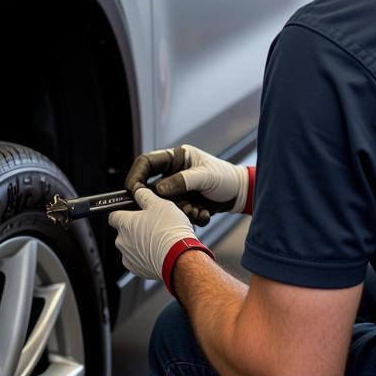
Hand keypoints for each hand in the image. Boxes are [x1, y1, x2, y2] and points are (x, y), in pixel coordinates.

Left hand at [108, 186, 196, 282]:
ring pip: (131, 246)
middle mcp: (122, 241)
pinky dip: (146, 256)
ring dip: (140, 243)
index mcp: (124, 223)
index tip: (133, 212)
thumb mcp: (160, 204)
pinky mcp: (137, 270)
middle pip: (123, 232)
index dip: (124, 212)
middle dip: (135, 229)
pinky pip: (138, 260)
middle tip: (153, 225)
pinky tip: (159, 251)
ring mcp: (128, 257)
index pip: (114, 215)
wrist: (179, 258)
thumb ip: (145, 196)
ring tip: (158, 239)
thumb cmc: (170, 231)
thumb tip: (139, 191)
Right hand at [125, 144, 248, 224]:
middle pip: (152, 189)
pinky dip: (190, 216)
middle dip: (161, 202)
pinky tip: (204, 213)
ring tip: (196, 210)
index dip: (137, 175)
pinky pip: (178, 214)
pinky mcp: (185, 203)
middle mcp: (174, 174)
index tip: (134, 191)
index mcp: (176, 158)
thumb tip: (159, 189)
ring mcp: (178, 190)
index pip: (146, 163)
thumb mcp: (206, 176)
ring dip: (180, 211)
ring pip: (165, 205)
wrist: (241, 193)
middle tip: (171, 208)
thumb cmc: (226, 177)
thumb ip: (182, 180)